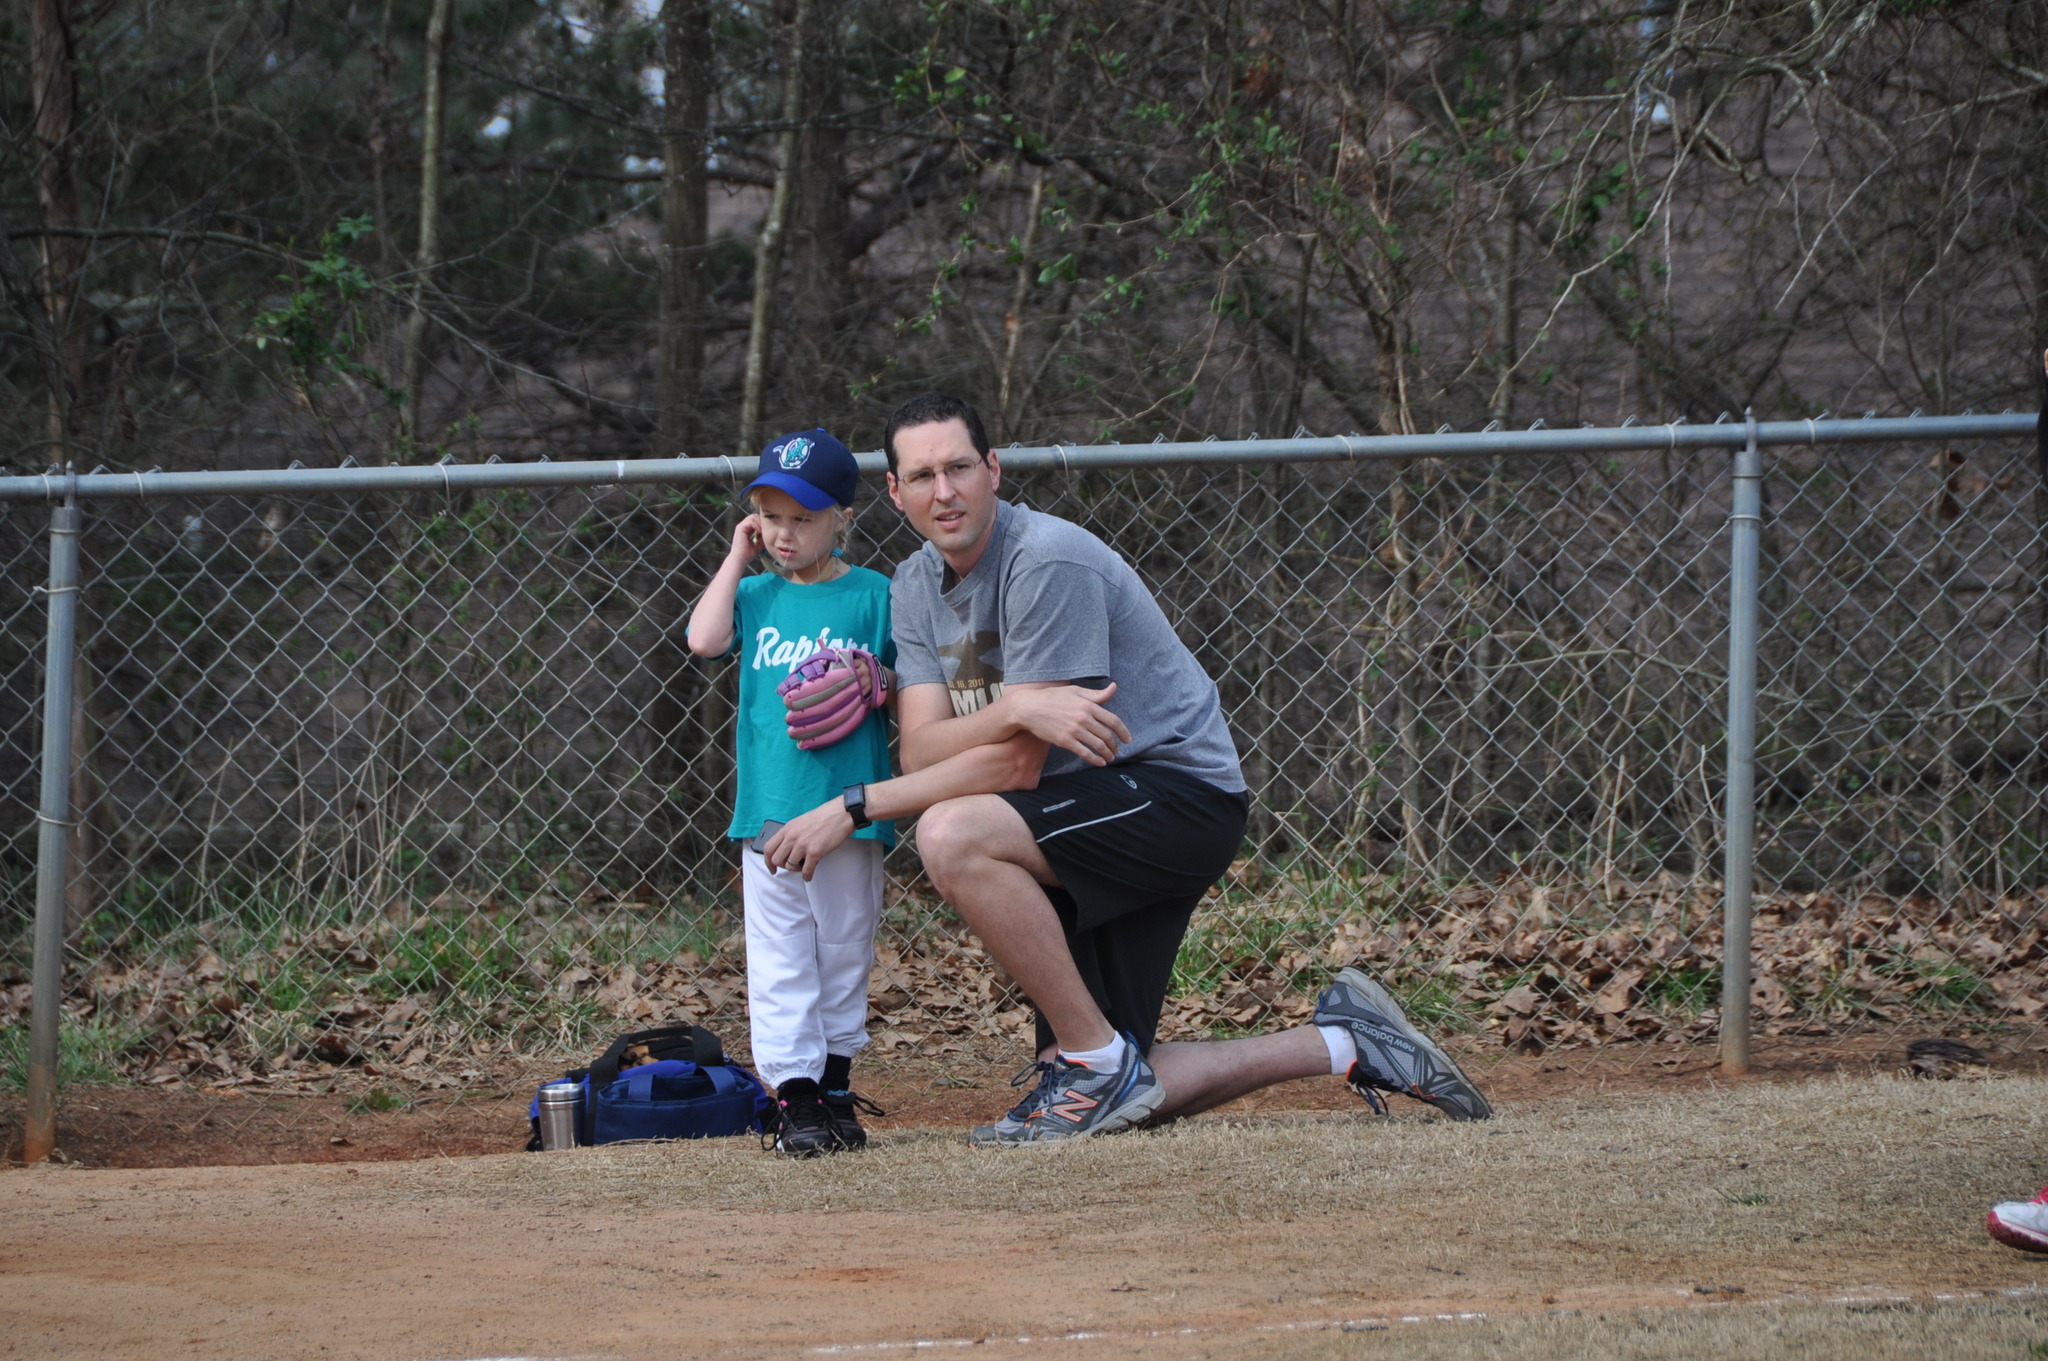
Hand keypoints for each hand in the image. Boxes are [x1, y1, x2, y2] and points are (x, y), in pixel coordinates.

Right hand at [729, 514, 763, 562]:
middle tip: (766, 528)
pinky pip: (750, 521)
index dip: (762, 524)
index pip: (755, 521)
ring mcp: (741, 527)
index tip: (767, 530)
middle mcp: (743, 527)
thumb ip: (762, 539)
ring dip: (760, 523)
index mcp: (746, 530)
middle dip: (761, 521)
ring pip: (753, 517)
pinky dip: (757, 525)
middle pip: (754, 516)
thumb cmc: (747, 554)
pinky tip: (760, 531)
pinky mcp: (740, 528)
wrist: (740, 559)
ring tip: (763, 531)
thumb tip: (768, 535)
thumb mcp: (758, 545)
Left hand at [759, 799, 854, 880]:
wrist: (841, 814)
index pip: (768, 848)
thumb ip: (790, 834)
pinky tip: (809, 875)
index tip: (772, 868)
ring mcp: (803, 845)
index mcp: (787, 829)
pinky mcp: (815, 852)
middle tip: (793, 866)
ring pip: (790, 866)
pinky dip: (807, 876)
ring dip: (797, 870)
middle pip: (777, 860)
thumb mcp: (800, 822)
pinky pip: (806, 870)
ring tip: (804, 866)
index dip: (768, 862)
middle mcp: (792, 837)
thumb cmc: (824, 817)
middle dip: (784, 866)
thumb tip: (785, 849)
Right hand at [1007, 682, 1130, 765]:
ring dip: (1107, 754)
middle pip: (1107, 735)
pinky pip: (1084, 753)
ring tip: (1110, 758)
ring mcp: (1074, 730)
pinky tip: (1100, 763)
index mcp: (1088, 704)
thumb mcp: (1075, 691)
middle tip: (1117, 750)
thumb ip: (1096, 694)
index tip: (1128, 739)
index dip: (1123, 731)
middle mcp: (1083, 717)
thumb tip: (1114, 688)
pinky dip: (1095, 759)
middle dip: (1115, 745)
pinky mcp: (1065, 741)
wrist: (1029, 708)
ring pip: (1098, 745)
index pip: (1113, 720)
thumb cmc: (1052, 697)